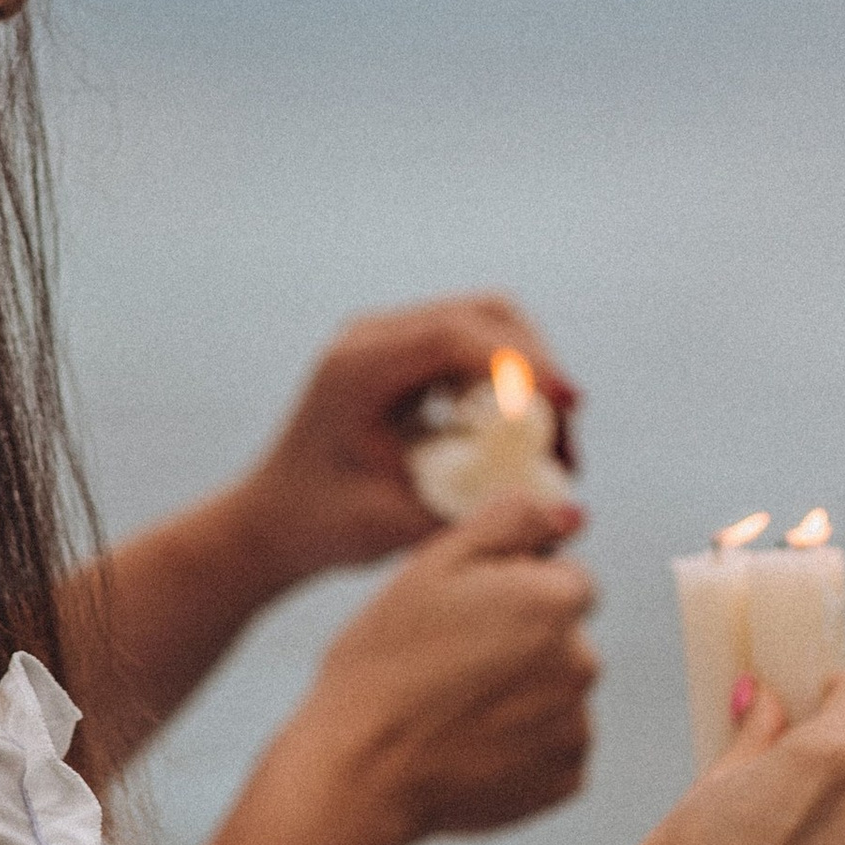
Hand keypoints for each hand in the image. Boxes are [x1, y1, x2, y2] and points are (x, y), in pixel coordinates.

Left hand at [238, 297, 579, 589]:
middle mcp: (372, 338)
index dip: (522, 363)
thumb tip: (568, 518)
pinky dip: (509, 380)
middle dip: (538, 368)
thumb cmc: (323, 528)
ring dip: (530, 373)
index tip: (570, 403)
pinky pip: (473, 345)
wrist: (273, 520)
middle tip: (566, 438)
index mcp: (358, 367)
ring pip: (486, 324)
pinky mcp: (404, 353)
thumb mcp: (396, 529)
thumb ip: (477, 518)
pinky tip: (522, 434)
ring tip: (552, 446)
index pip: (455, 337)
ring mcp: (388, 338)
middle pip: (483, 316)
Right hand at [288, 495, 598, 844]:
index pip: (561, 578)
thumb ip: (508, 522)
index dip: (511, 590)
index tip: (463, 616)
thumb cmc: (384, 662)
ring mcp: (577, 727)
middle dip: (521, 642)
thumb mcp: (432, 566)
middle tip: (448, 664)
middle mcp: (584, 664)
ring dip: (521, 694)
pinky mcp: (565, 780)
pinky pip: (551, 747)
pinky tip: (468, 746)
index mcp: (557, 601)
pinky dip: (520, 745)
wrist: (359, 776)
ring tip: (451, 710)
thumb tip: (568, 513)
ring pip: (556, 693)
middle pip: (563, 637)